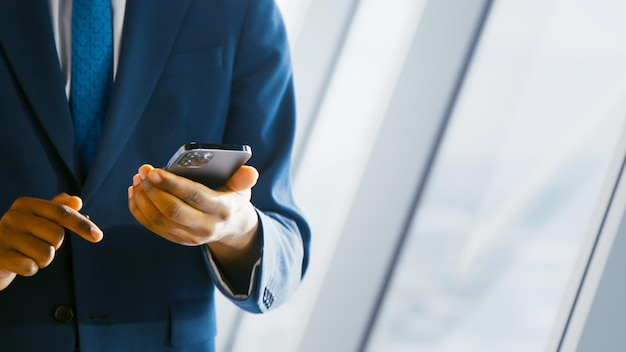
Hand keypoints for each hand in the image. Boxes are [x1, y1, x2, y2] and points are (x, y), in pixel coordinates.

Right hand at [0, 193, 102, 289]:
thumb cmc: (22, 236)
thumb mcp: (39, 219)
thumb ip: (59, 209)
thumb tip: (77, 201)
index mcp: (26, 204)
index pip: (62, 212)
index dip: (82, 225)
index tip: (98, 237)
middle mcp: (14, 216)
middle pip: (57, 236)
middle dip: (54, 246)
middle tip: (38, 244)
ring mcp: (4, 236)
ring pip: (47, 254)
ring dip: (42, 260)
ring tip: (27, 254)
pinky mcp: (0, 256)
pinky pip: (31, 267)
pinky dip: (30, 269)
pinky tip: (19, 263)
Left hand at [128, 164, 259, 248]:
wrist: (230, 226)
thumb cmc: (232, 198)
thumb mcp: (242, 188)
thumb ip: (244, 178)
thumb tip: (250, 172)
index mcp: (223, 210)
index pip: (194, 197)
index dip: (173, 184)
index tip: (154, 170)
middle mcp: (207, 227)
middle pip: (172, 211)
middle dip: (153, 190)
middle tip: (143, 171)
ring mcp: (191, 237)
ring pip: (159, 220)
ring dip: (143, 198)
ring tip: (138, 179)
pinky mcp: (178, 239)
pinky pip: (152, 227)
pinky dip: (139, 210)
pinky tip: (136, 192)